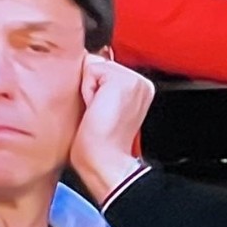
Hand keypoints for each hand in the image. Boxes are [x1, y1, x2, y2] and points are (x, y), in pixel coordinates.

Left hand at [71, 54, 155, 202]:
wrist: (105, 162)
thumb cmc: (99, 145)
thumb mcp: (100, 109)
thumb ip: (99, 86)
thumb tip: (86, 65)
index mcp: (138, 90)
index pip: (103, 70)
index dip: (92, 90)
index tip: (99, 115)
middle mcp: (140, 83)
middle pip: (98, 64)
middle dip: (90, 88)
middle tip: (98, 115)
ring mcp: (135, 80)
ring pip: (94, 65)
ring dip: (88, 91)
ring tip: (97, 113)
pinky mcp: (123, 80)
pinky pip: (91, 70)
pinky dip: (87, 91)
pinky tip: (96, 110)